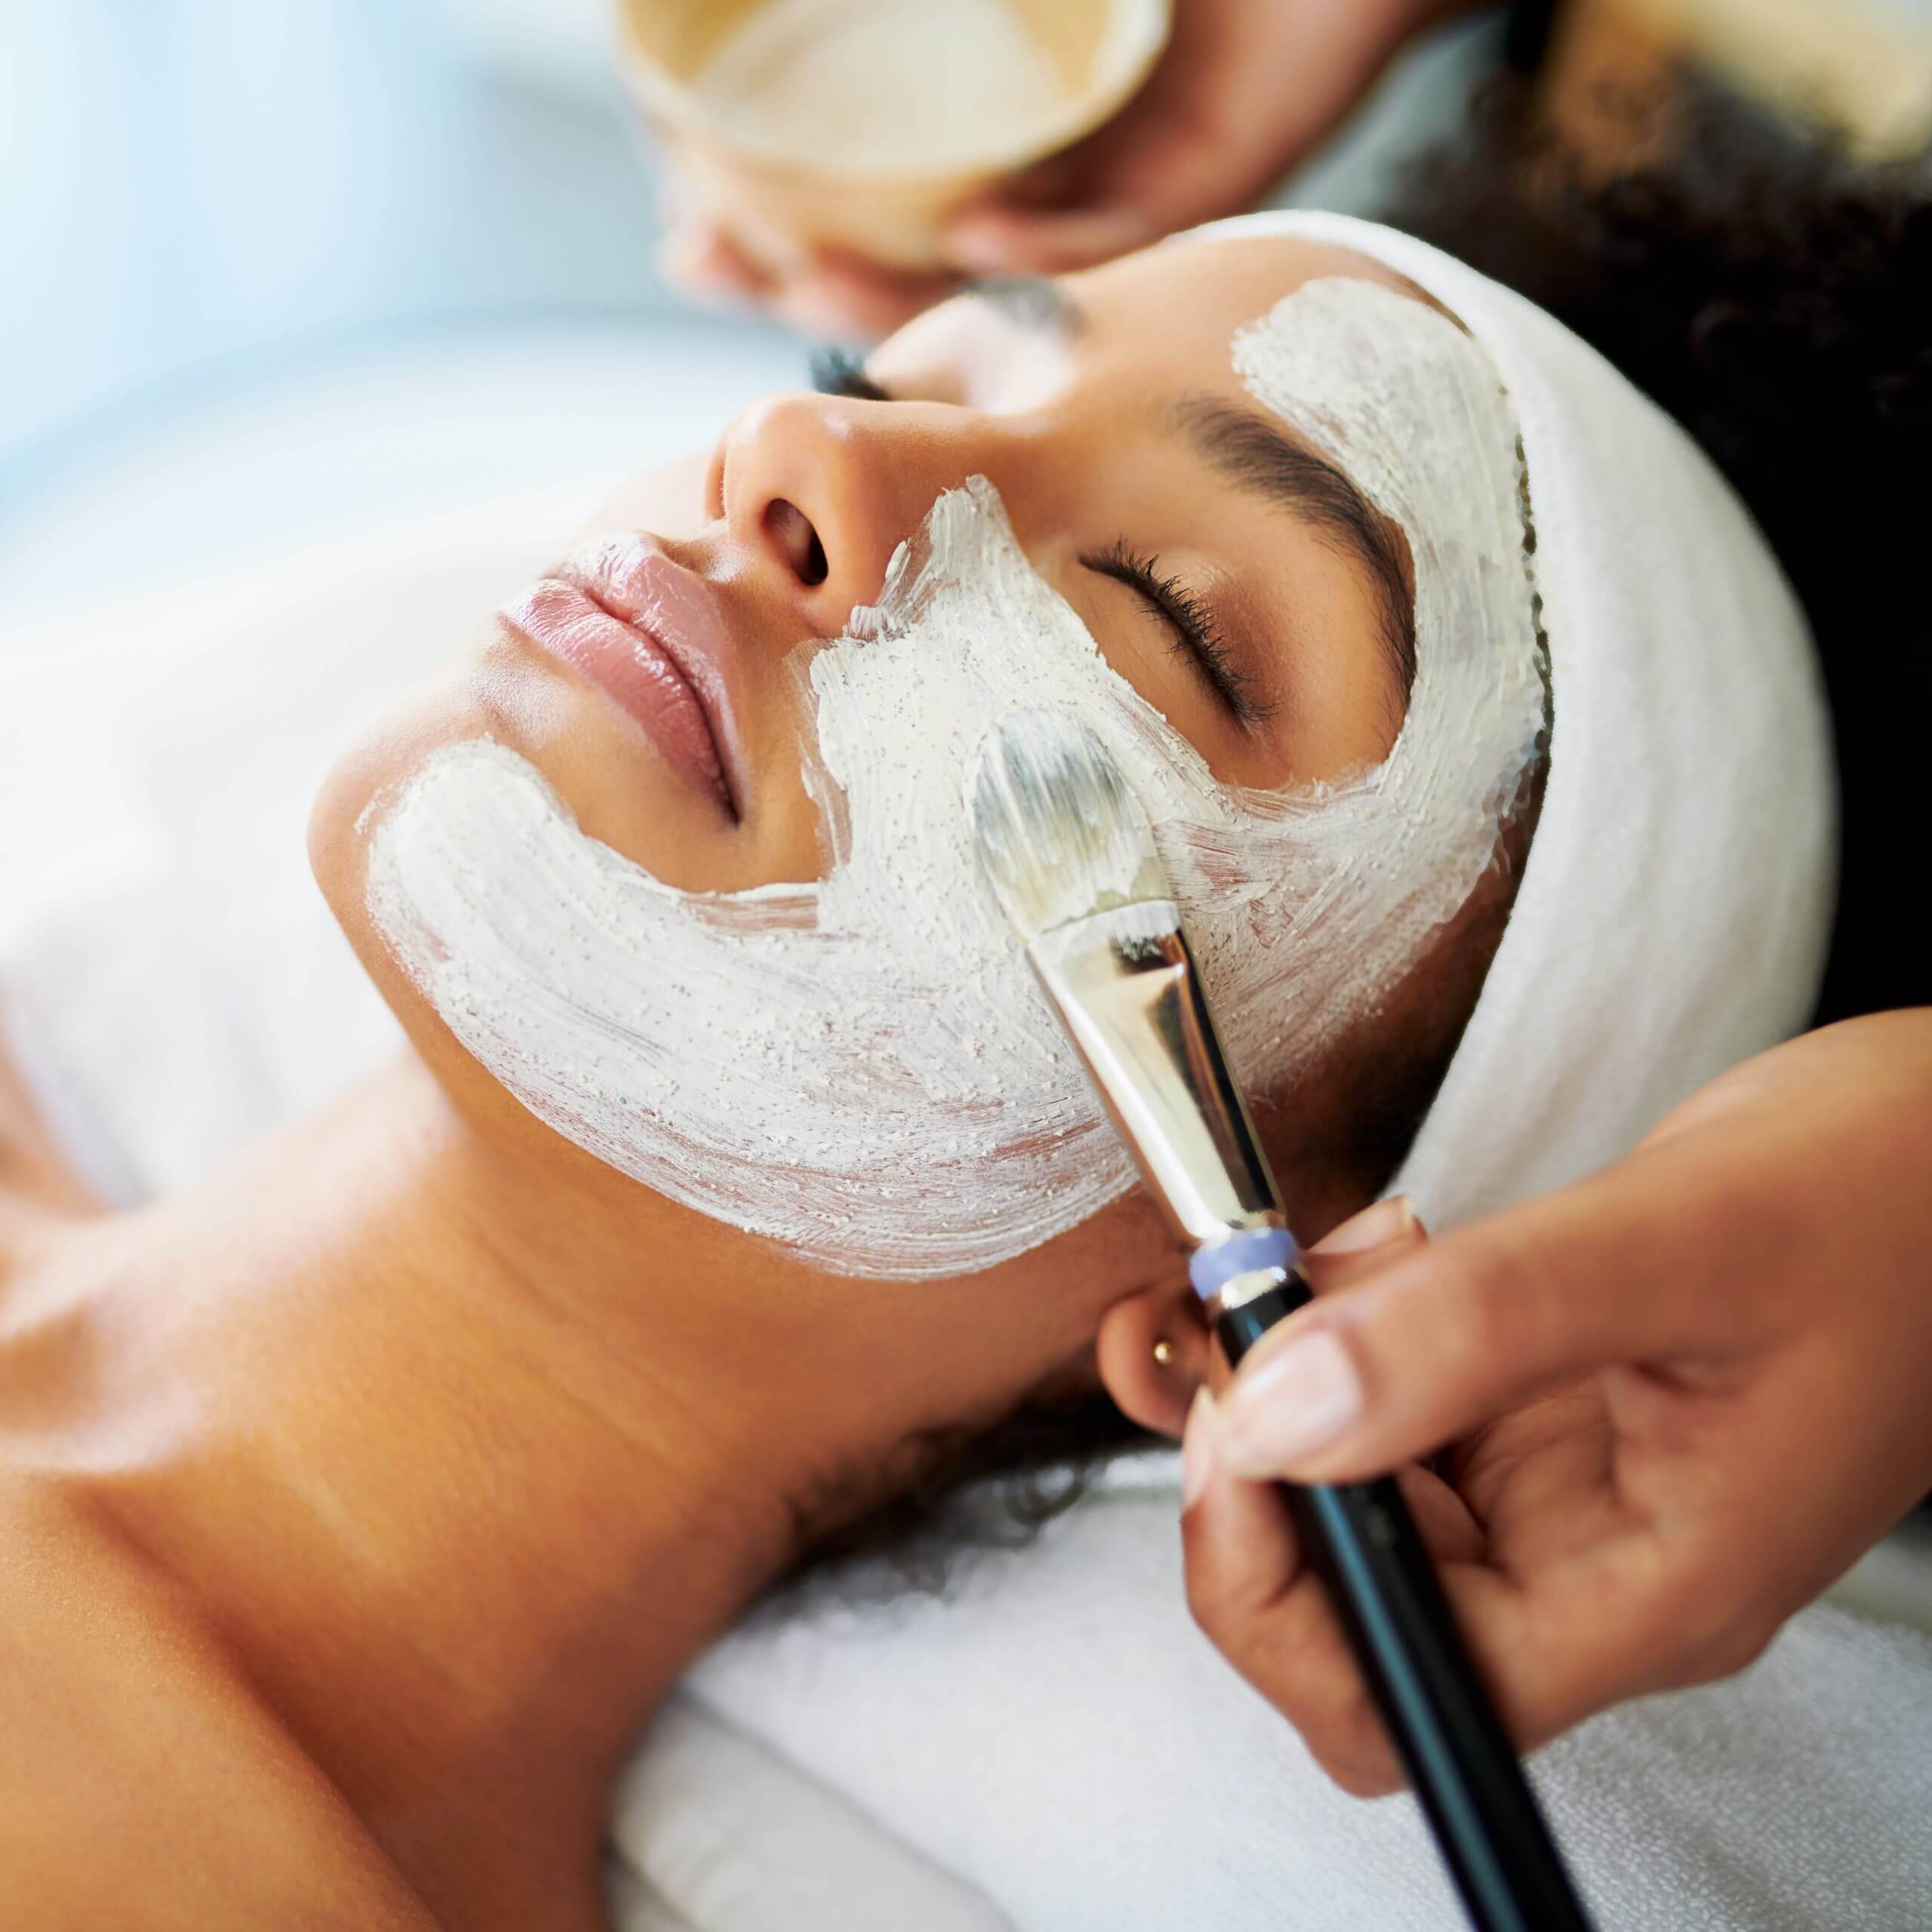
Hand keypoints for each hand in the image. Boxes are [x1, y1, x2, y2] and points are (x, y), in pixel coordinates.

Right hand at [655, 0, 1461, 338]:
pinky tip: (976, 232)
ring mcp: (1121, 184)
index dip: (765, 229)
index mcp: (987, 133)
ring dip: (895, 290)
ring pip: (991, 279)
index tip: (683, 233)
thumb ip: (904, 9)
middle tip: (707, 265)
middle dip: (796, 276)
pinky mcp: (1212, 177)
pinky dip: (1041, 241)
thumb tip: (728, 2)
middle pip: (902, 260)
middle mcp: (1043, 172)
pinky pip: (1114, 232)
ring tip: (807, 277)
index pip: (859, 205)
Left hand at [1180, 1011, 1931, 1794]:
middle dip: (1263, 1480)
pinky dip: (1338, 1339)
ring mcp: (1567, 1486)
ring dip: (1291, 1392)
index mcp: (1651, 1589)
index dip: (1279, 1598)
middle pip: (1357, 1618)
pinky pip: (1392, 1408)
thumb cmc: (1889, 1197)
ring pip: (1360, 1501)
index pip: (1410, 1696)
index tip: (1236, 1433)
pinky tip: (1362, 1260)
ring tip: (1314, 1267)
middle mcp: (1598, 1562)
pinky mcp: (1544, 1408)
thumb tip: (1277, 1409)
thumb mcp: (1678, 1244)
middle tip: (1247, 1332)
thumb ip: (1474, 1331)